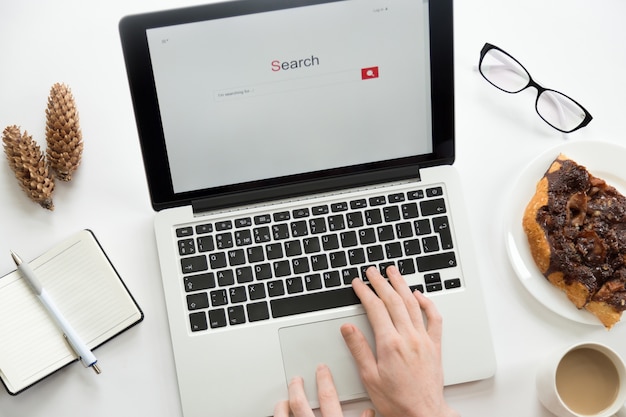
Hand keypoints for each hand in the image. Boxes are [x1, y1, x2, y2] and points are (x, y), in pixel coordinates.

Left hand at [273, 363, 374, 416]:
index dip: (324, 380)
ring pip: (286, 415)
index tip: (321, 369)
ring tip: (283, 399)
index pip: (327, 397)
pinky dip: (278, 416)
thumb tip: (369, 412)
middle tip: (296, 379)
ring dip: (284, 405)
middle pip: (301, 404)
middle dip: (297, 388)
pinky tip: (279, 412)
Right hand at [340, 266, 458, 416]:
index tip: (358, 283)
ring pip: (412, 304)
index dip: (365, 292)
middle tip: (372, 271)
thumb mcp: (369, 377)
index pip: (375, 308)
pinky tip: (419, 295)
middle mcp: (408, 338)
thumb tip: (347, 328)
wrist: (423, 414)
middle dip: (380, 282)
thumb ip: (358, 349)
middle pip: (393, 300)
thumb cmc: (396, 401)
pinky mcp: (435, 345)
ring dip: (401, 285)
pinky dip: (427, 303)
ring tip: (393, 272)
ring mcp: (423, 339)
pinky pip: (434, 318)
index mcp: (390, 344)